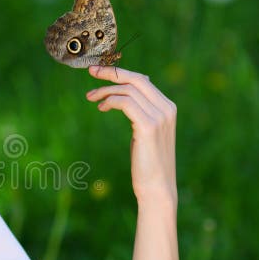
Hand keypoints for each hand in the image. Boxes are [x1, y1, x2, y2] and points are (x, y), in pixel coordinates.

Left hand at [85, 66, 176, 203]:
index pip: (142, 80)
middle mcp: (167, 108)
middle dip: (111, 73)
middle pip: (135, 79)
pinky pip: (125, 102)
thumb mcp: (146, 133)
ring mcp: (160, 116)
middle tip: (90, 72)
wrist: (157, 187)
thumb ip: (141, 113)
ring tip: (91, 98)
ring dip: (105, 90)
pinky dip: (110, 101)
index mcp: (168, 107)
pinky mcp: (148, 126)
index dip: (119, 73)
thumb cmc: (147, 163)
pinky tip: (101, 108)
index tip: (100, 71)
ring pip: (128, 90)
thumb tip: (126, 96)